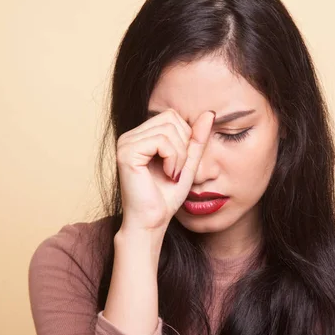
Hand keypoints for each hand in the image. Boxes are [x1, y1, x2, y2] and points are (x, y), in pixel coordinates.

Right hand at [116, 109, 214, 234]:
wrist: (152, 222)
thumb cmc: (166, 197)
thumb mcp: (188, 163)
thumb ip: (197, 139)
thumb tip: (209, 113)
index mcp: (140, 136)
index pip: (172, 116)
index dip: (186, 137)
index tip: (181, 164)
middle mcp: (129, 136)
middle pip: (170, 118)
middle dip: (183, 144)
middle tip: (178, 170)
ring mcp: (126, 143)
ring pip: (168, 129)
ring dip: (179, 154)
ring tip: (173, 174)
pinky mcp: (127, 152)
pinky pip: (161, 141)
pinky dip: (173, 158)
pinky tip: (168, 174)